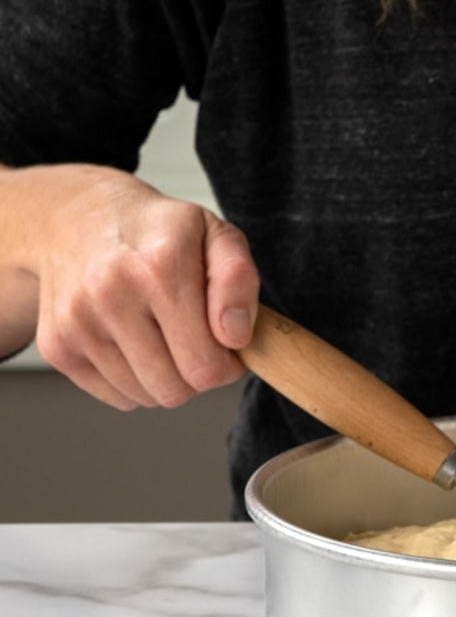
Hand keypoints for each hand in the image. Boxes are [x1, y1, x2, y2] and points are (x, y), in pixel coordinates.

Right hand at [12, 164, 258, 409]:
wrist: (78, 218)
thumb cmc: (159, 233)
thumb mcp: (215, 235)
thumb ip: (238, 281)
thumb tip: (235, 336)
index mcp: (160, 268)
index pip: (206, 365)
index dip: (227, 365)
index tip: (226, 345)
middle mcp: (110, 295)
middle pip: (175, 391)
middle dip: (197, 375)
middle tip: (196, 342)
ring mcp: (77, 323)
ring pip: (146, 398)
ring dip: (165, 379)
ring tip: (163, 337)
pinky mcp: (57, 347)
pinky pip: (118, 398)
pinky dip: (135, 381)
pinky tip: (133, 342)